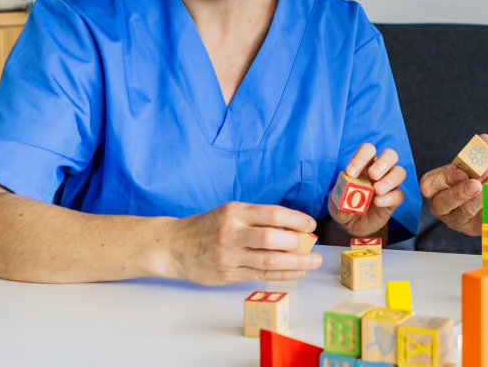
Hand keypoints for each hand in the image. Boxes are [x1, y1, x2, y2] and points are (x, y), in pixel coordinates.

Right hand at [169, 202, 322, 285]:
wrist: (174, 246)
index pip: (272, 213)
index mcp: (235, 212)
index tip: (311, 225)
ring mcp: (229, 255)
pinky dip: (282, 274)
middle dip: (297, 242)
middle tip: (312, 245)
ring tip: (313, 262)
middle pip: (272, 238)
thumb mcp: (229, 213)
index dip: (296, 219)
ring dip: (296, 262)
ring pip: (269, 260)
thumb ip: (256, 219)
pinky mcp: (227, 273)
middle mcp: (231, 232)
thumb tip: (292, 228)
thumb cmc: (207, 227)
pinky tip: (297, 272)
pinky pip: (260, 275)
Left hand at [329, 143, 408, 238]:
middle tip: (372, 175)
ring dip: (389, 179)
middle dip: (382, 163)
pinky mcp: (394, 199)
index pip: (368, 150)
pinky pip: (399, 194)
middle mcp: (380, 170)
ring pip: (400, 172)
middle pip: (390, 155)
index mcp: (364, 164)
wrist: (352, 224)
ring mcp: (389, 184)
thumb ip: (339, 204)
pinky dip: (390, 197)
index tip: (351, 173)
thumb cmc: (344, 205)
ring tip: (376, 190)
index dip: (361, 157)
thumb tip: (345, 208)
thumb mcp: (336, 204)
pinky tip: (378, 202)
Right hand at [419, 134, 487, 236]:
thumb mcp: (480, 156)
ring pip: (466, 211)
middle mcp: (443, 205)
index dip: (444, 179)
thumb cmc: (482, 172)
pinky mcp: (475, 228)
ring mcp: (458, 219)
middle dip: (460, 193)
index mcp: (436, 186)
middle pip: (443, 203)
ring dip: (486, 193)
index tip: (463, 173)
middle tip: (477, 184)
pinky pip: (485, 218)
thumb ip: (483, 146)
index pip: (429, 185)